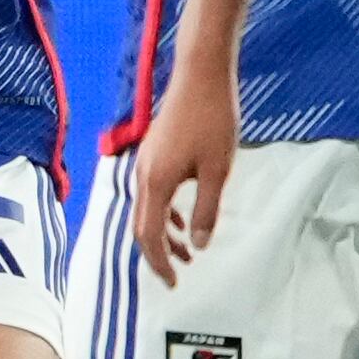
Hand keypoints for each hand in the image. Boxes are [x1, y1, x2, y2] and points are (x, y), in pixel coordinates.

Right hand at [132, 43, 239, 285]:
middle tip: (176, 277)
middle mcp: (142, 174)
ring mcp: (145, 161)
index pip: (149, 235)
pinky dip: (164, 213)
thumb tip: (200, 243)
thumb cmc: (213, 119)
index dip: (159, 263)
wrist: (200, 75)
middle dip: (157, 254)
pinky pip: (151, 193)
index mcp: (155, 182)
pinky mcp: (153, 152)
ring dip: (163, 234)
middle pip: (141, 226)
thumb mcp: (217, 170)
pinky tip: (183, 220)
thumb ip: (206, 210)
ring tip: (188, 252)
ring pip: (146, 210)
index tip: (173, 284)